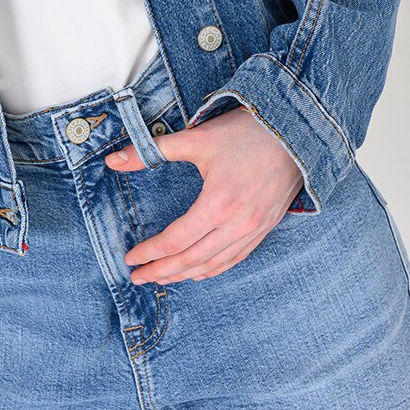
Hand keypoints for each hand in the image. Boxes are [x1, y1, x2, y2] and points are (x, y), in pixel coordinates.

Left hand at [104, 105, 304, 282]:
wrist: (295, 131)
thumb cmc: (245, 132)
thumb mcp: (196, 139)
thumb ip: (152, 151)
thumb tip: (114, 160)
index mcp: (217, 205)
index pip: (175, 240)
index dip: (150, 252)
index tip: (131, 258)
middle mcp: (237, 225)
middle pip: (191, 260)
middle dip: (161, 271)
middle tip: (138, 277)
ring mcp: (254, 230)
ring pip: (214, 265)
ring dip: (185, 275)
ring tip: (162, 278)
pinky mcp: (265, 227)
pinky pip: (235, 258)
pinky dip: (213, 270)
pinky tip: (199, 272)